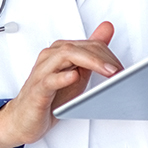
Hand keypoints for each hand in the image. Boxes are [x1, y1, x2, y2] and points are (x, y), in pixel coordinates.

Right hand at [0, 22, 122, 147]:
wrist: (25, 118)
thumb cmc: (50, 96)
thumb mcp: (77, 72)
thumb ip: (92, 52)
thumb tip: (107, 28)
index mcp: (61, 52)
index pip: (88, 45)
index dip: (108, 55)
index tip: (122, 68)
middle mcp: (50, 57)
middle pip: (78, 48)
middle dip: (102, 57)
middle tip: (119, 70)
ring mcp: (42, 72)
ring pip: (65, 56)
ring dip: (90, 62)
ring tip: (107, 71)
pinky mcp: (38, 90)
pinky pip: (49, 80)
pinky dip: (62, 77)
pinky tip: (74, 76)